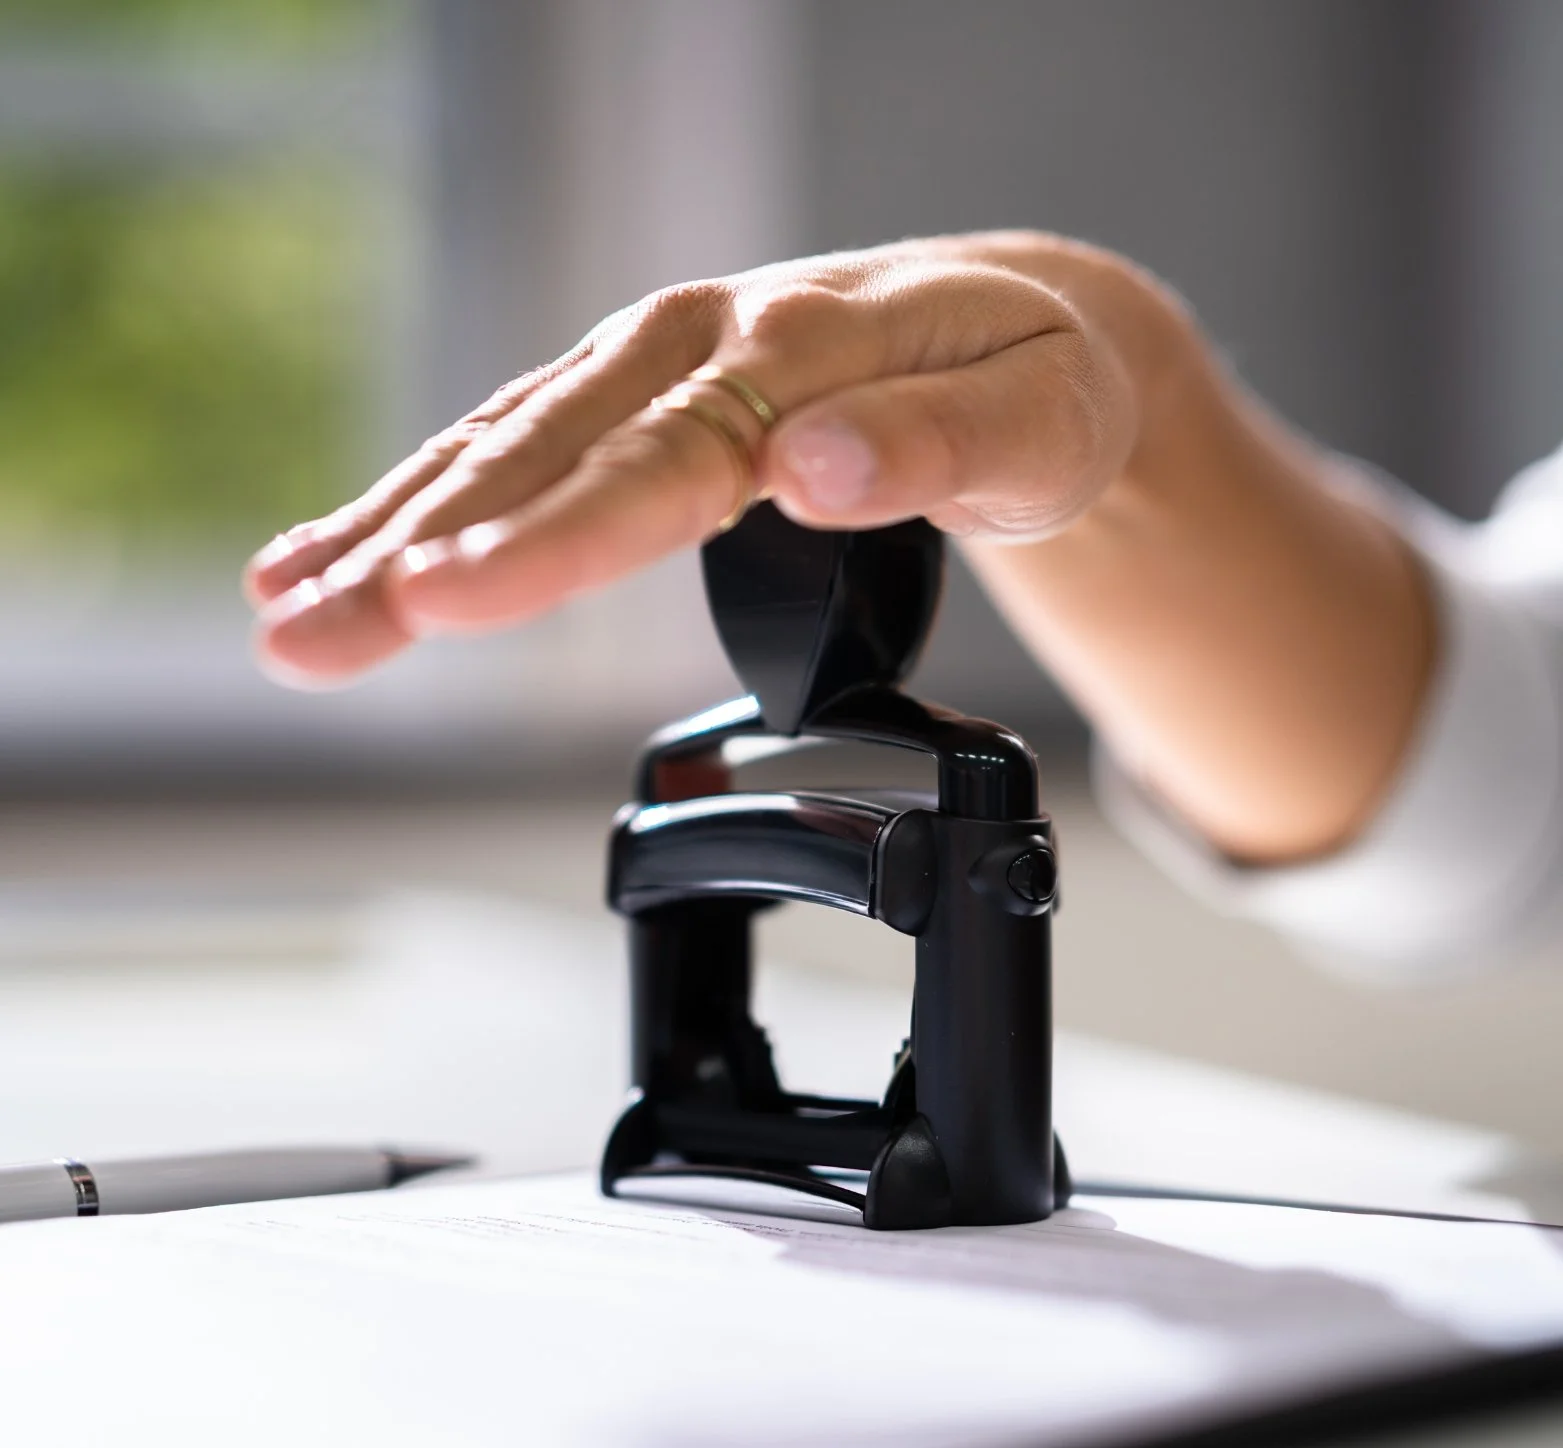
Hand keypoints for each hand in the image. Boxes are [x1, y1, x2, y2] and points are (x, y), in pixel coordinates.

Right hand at [244, 234, 1145, 685]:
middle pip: (545, 454)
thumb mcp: (1035, 420)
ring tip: (292, 615)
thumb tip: (812, 470)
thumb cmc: (1030, 381)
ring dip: (389, 533)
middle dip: (421, 551)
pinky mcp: (634, 395)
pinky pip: (512, 442)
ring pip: (502, 447)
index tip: (451, 595)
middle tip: (318, 637)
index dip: (554, 537)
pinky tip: (330, 554)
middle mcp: (702, 344)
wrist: (1017, 323)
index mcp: (796, 350)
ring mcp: (656, 365)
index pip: (660, 460)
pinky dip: (417, 502)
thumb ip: (935, 446)